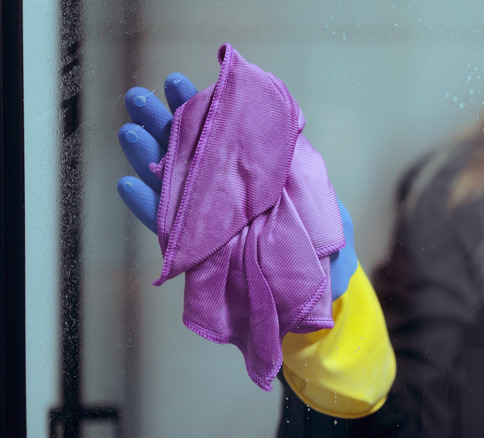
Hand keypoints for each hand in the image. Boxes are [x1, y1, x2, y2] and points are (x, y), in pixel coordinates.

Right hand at [117, 72, 357, 299]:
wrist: (320, 294)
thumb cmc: (324, 245)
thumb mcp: (320, 199)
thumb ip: (297, 165)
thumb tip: (277, 127)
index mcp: (255, 174)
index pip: (225, 135)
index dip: (203, 109)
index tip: (183, 83)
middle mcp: (228, 193)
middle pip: (189, 153)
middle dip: (163, 124)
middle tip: (138, 98)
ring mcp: (210, 220)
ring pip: (172, 185)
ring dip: (148, 158)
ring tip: (129, 131)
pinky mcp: (198, 251)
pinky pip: (168, 229)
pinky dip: (148, 208)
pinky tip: (128, 184)